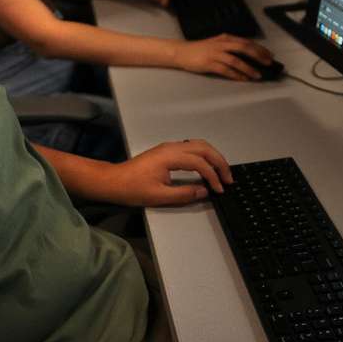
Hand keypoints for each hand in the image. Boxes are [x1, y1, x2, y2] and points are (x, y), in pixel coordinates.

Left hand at [102, 139, 231, 205]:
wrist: (113, 181)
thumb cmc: (132, 188)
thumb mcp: (159, 196)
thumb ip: (184, 194)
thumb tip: (204, 191)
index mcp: (170, 156)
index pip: (199, 163)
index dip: (213, 176)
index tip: (219, 190)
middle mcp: (172, 147)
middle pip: (204, 148)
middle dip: (219, 162)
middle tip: (229, 179)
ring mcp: (169, 147)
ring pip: (199, 145)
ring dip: (213, 157)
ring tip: (222, 173)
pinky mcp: (167, 151)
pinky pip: (191, 147)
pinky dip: (204, 155)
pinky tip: (207, 167)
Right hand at [173, 35, 273, 80]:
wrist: (182, 52)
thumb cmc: (200, 49)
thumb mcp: (217, 43)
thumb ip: (230, 46)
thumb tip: (248, 55)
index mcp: (225, 38)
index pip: (246, 42)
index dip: (260, 48)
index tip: (269, 55)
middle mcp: (222, 44)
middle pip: (244, 48)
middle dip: (258, 56)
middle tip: (268, 64)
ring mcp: (215, 54)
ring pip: (236, 60)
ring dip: (249, 68)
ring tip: (257, 75)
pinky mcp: (209, 64)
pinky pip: (226, 70)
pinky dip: (236, 75)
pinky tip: (243, 79)